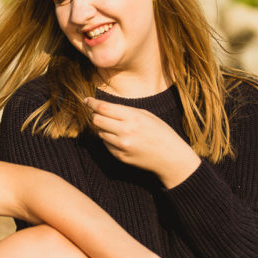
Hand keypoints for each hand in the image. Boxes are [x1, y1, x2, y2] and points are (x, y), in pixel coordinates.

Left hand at [85, 98, 200, 186]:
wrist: (170, 157)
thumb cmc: (160, 132)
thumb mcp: (146, 115)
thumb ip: (125, 111)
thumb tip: (104, 108)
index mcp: (133, 117)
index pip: (104, 108)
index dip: (92, 103)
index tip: (87, 100)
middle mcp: (125, 131)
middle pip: (97, 120)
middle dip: (95, 115)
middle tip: (97, 113)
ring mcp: (122, 146)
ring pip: (100, 133)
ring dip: (103, 128)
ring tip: (115, 127)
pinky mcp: (120, 157)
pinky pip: (106, 144)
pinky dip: (109, 140)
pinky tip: (121, 139)